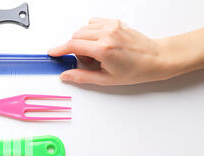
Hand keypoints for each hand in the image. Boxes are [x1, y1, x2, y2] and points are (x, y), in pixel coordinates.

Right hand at [49, 18, 176, 85]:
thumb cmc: (136, 70)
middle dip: (74, 49)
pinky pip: (93, 22)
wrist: (156, 59)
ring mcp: (112, 26)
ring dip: (82, 40)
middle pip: (76, 36)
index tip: (53, 53)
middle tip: (87, 61)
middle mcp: (107, 34)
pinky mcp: (115, 22)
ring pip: (83, 29)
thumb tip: (65, 76)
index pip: (73, 45)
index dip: (59, 49)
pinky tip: (98, 42)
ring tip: (95, 53)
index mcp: (103, 49)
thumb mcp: (106, 79)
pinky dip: (90, 31)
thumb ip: (82, 77)